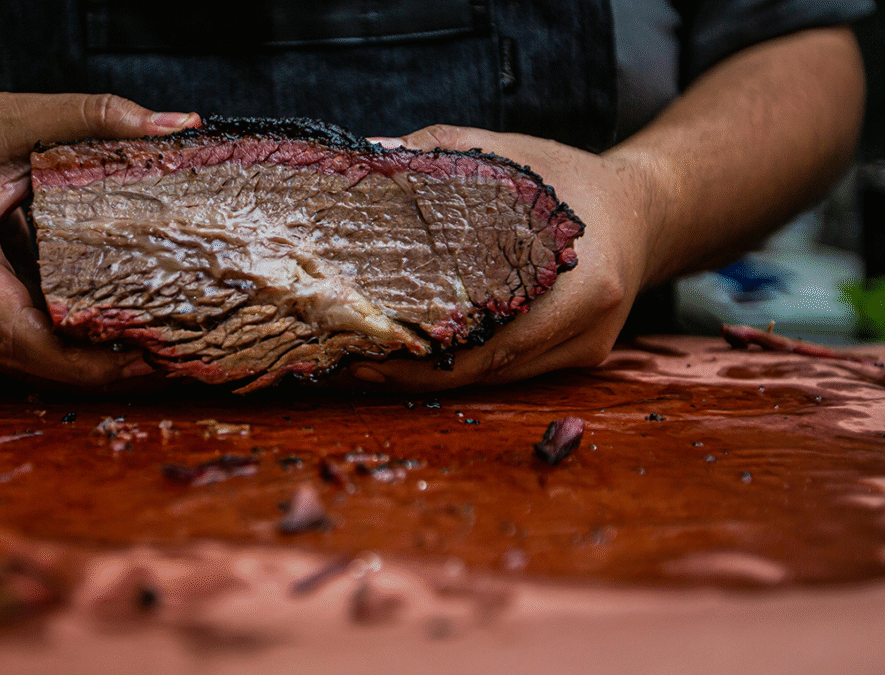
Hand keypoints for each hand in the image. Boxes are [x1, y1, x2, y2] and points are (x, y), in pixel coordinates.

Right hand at [0, 84, 199, 384]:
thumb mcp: (14, 114)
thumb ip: (91, 115)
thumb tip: (175, 124)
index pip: (9, 328)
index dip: (72, 357)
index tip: (133, 357)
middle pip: (13, 356)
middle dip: (84, 370)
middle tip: (154, 361)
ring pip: (9, 358)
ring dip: (71, 364)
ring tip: (139, 354)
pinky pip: (4, 342)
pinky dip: (53, 346)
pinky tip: (101, 336)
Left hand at [351, 125, 658, 389]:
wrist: (644, 209)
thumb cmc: (571, 179)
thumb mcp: (512, 152)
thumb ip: (443, 150)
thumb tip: (370, 152)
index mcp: (585, 286)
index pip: (493, 340)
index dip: (427, 356)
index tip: (368, 354)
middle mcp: (590, 328)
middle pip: (490, 369)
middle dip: (418, 373)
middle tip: (355, 366)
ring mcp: (587, 349)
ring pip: (498, 376)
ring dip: (436, 374)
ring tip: (373, 363)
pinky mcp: (579, 356)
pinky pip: (512, 368)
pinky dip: (465, 362)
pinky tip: (420, 352)